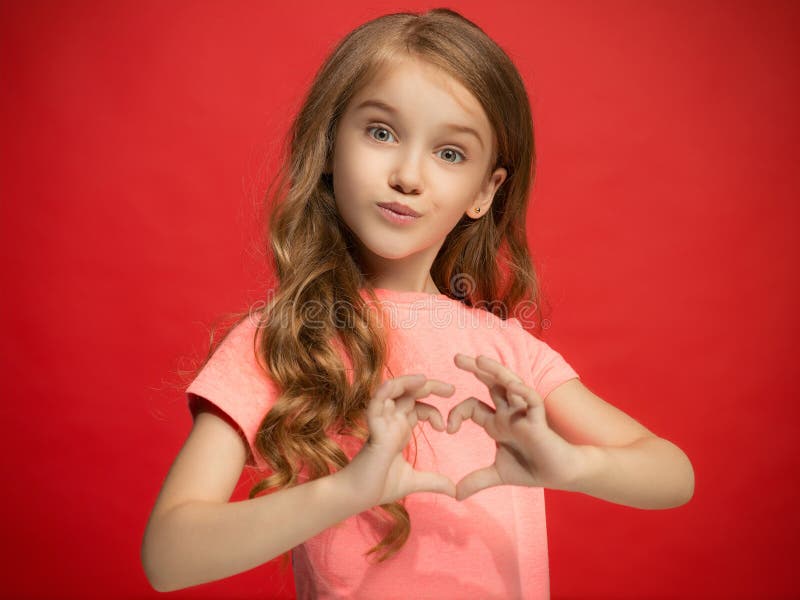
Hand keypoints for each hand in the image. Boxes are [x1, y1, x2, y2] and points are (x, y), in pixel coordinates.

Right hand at [344, 374, 456, 508]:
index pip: (418, 407)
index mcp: (399, 430)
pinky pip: (375, 405)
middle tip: (452, 389)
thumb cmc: (378, 487)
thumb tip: (455, 491)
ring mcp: (382, 424)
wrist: (358, 498)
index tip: (447, 428)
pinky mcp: (373, 431)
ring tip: (425, 380)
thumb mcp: (414, 481)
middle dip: (429, 387)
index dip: (434, 411)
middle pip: (408, 393)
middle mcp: (391, 422)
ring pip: (392, 392)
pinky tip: (391, 384)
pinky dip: (382, 393)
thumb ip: (434, 481)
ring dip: (407, 382)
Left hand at [448, 354, 584, 500]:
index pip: (471, 407)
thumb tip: (455, 494)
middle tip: (456, 357)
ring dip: (496, 371)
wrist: (561, 474)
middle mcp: (508, 413)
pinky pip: (532, 400)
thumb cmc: (533, 469)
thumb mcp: (498, 474)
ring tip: (480, 360)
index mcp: (497, 423)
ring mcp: (524, 414)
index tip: (448, 429)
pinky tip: (512, 386)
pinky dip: (523, 392)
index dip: (457, 413)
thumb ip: (476, 481)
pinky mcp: (540, 420)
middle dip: (474, 370)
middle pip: (490, 384)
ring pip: (510, 385)